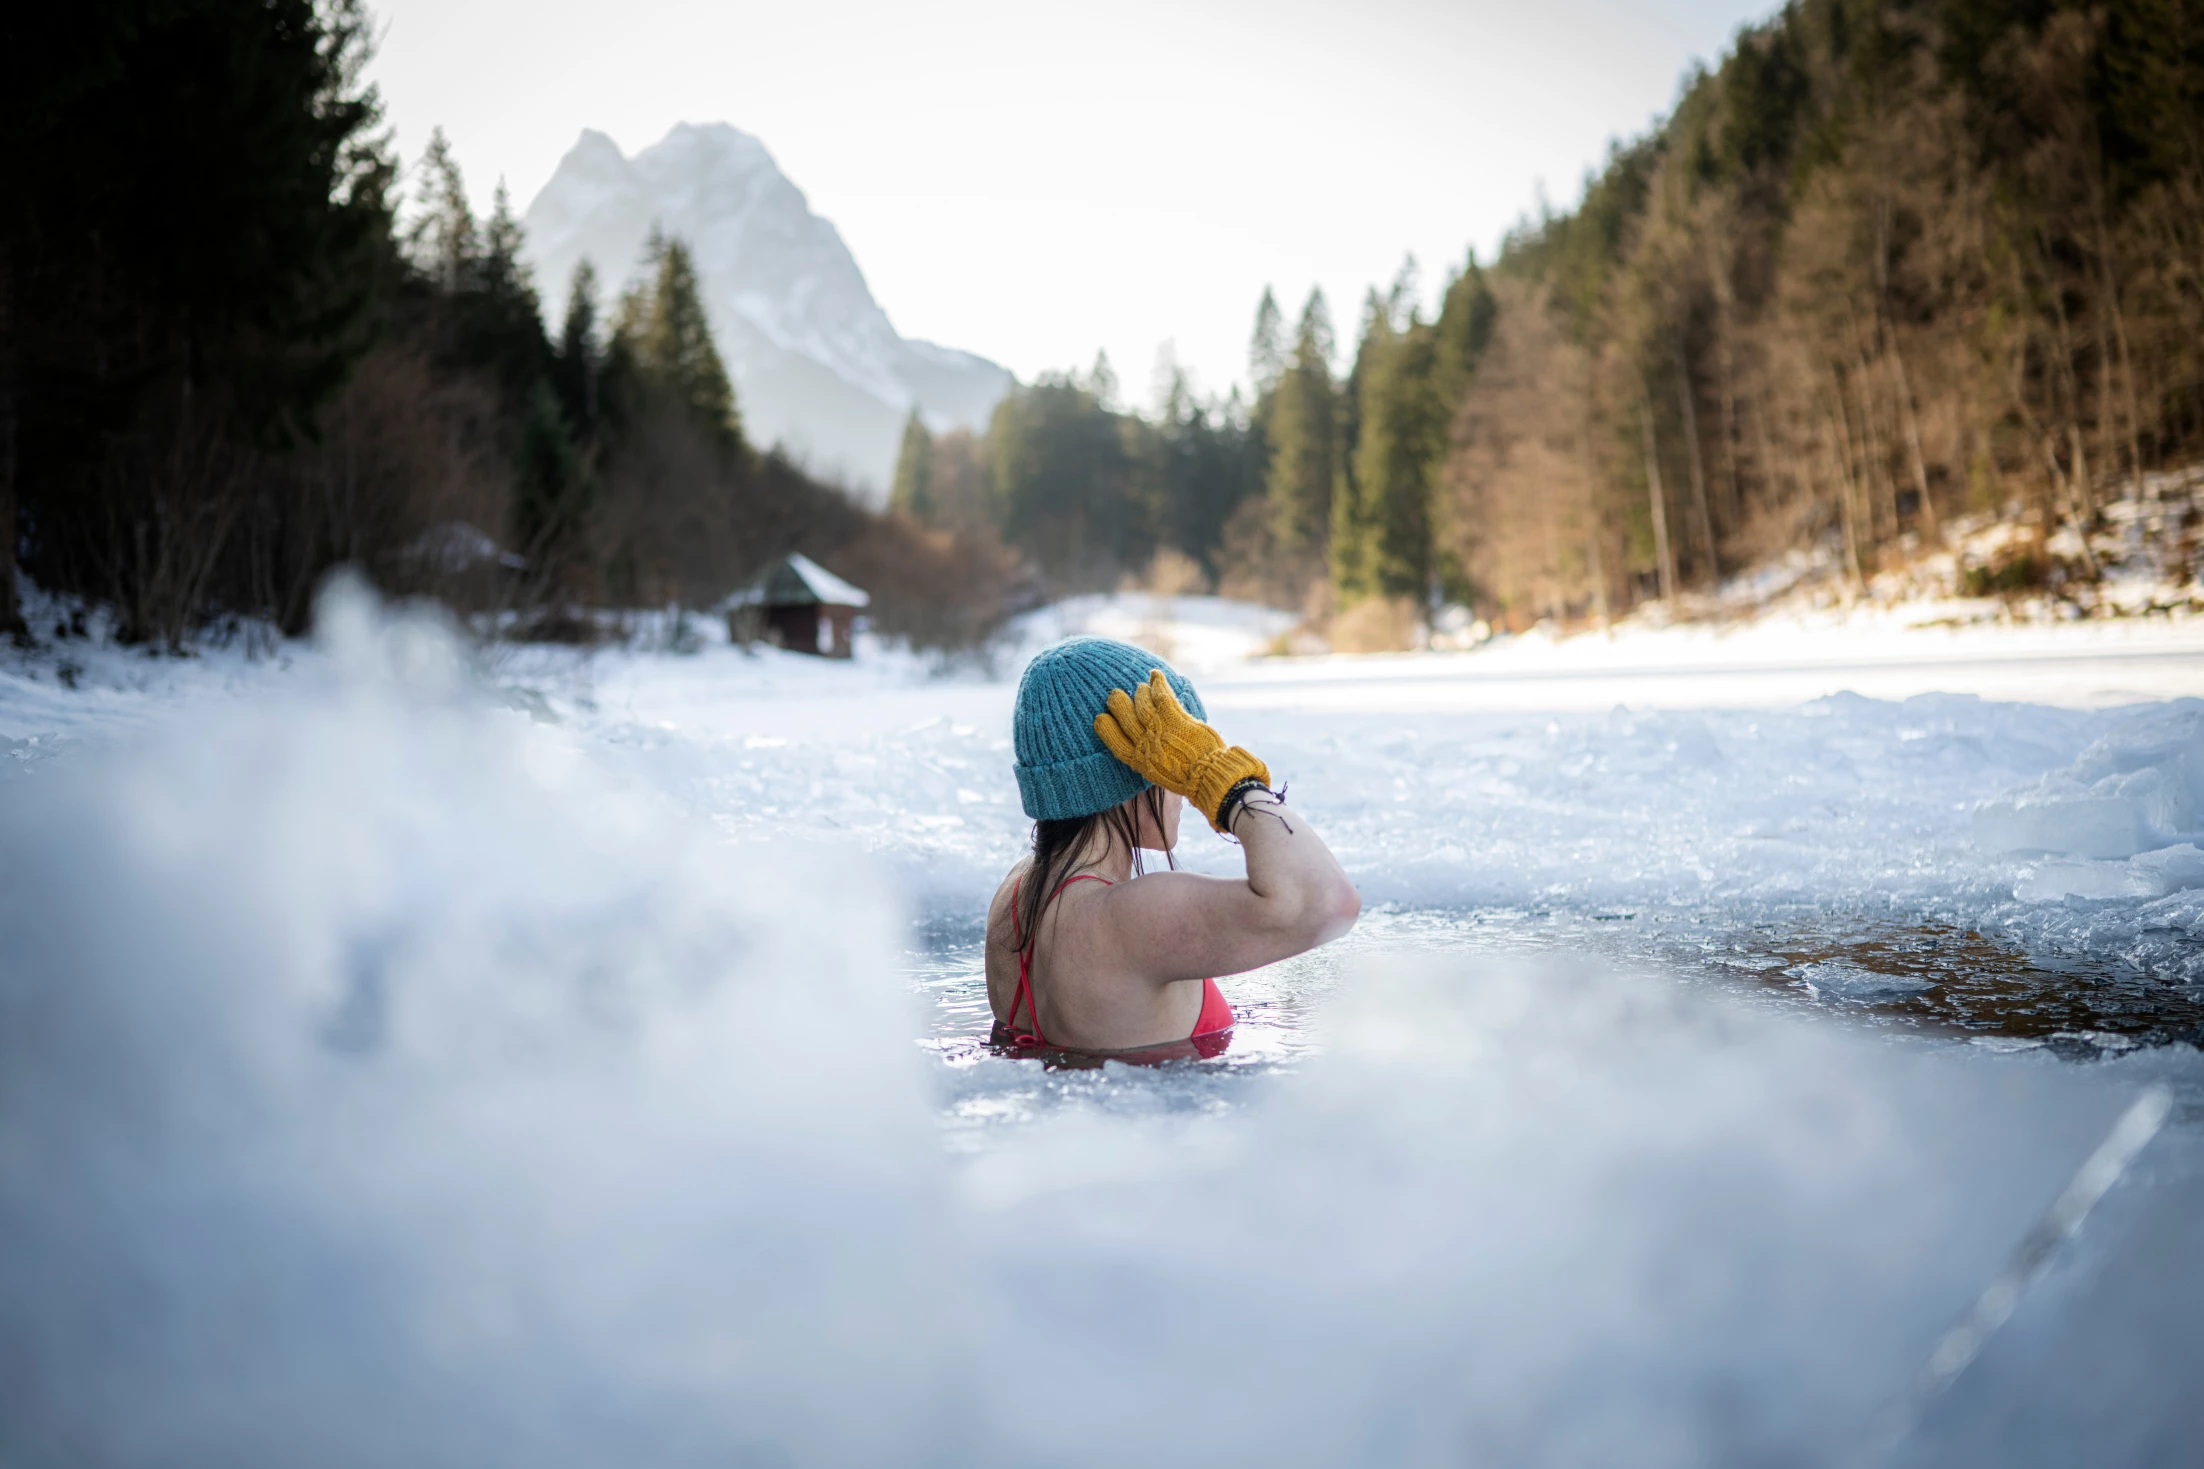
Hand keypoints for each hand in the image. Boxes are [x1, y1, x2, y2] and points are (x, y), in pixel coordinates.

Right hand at [1093, 670, 1271, 831]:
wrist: (1208, 776)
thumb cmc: (1188, 777)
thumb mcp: (1160, 772)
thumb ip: (1148, 757)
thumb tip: (1142, 743)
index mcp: (1139, 760)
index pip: (1114, 741)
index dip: (1105, 728)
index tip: (1101, 718)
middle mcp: (1145, 743)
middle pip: (1124, 716)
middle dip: (1118, 703)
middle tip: (1116, 696)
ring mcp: (1160, 729)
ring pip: (1141, 702)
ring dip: (1141, 692)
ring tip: (1142, 689)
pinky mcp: (1175, 718)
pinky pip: (1161, 695)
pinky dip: (1157, 682)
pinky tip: (1155, 675)